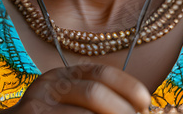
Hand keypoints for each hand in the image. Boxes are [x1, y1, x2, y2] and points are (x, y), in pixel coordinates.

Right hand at [3, 63, 152, 113]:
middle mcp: (49, 86)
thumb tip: (139, 109)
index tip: (145, 102)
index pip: (101, 72)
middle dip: (121, 111)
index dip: (128, 86)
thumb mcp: (69, 103)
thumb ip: (97, 102)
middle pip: (94, 93)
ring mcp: (37, 107)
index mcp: (63, 76)